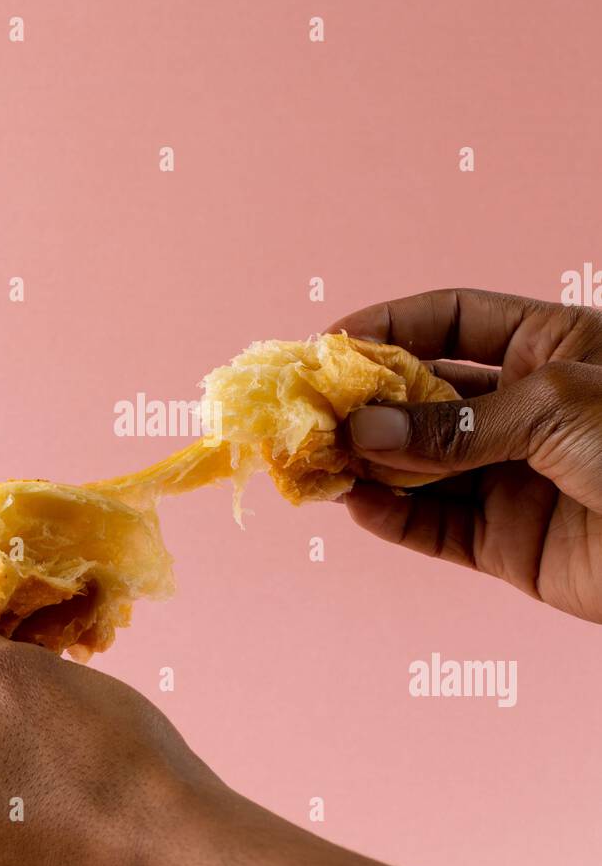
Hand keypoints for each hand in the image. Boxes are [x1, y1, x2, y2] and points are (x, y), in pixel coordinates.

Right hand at [327, 288, 601, 623]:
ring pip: (421, 466)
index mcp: (549, 347)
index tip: (328, 344)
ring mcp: (515, 478)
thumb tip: (365, 429)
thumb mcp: (555, 408)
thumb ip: (455, 422)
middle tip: (310, 413)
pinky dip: (395, 520)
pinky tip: (358, 507)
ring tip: (319, 463)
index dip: (389, 326)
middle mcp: (525, 409)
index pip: (452, 320)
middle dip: (366, 402)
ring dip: (369, 464)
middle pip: (424, 395)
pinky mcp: (511, 545)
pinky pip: (438, 529)